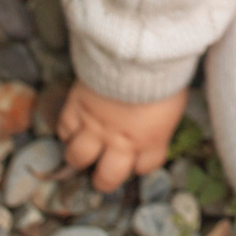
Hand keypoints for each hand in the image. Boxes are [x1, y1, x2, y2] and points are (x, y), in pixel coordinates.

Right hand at [58, 83, 186, 192]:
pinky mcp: (76, 108)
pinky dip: (66, 131)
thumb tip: (154, 125)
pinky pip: (64, 129)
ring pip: (78, 157)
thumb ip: (160, 123)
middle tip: (102, 175)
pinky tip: (72, 129)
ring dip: (79, 158)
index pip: (145, 167)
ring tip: (82, 154)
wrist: (138, 55)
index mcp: (150, 141)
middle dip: (104, 180)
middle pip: (107, 177)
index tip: (137, 159)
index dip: (140, 165)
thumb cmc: (163, 75)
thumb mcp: (172, 104)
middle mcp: (121, 141)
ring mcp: (95, 126)